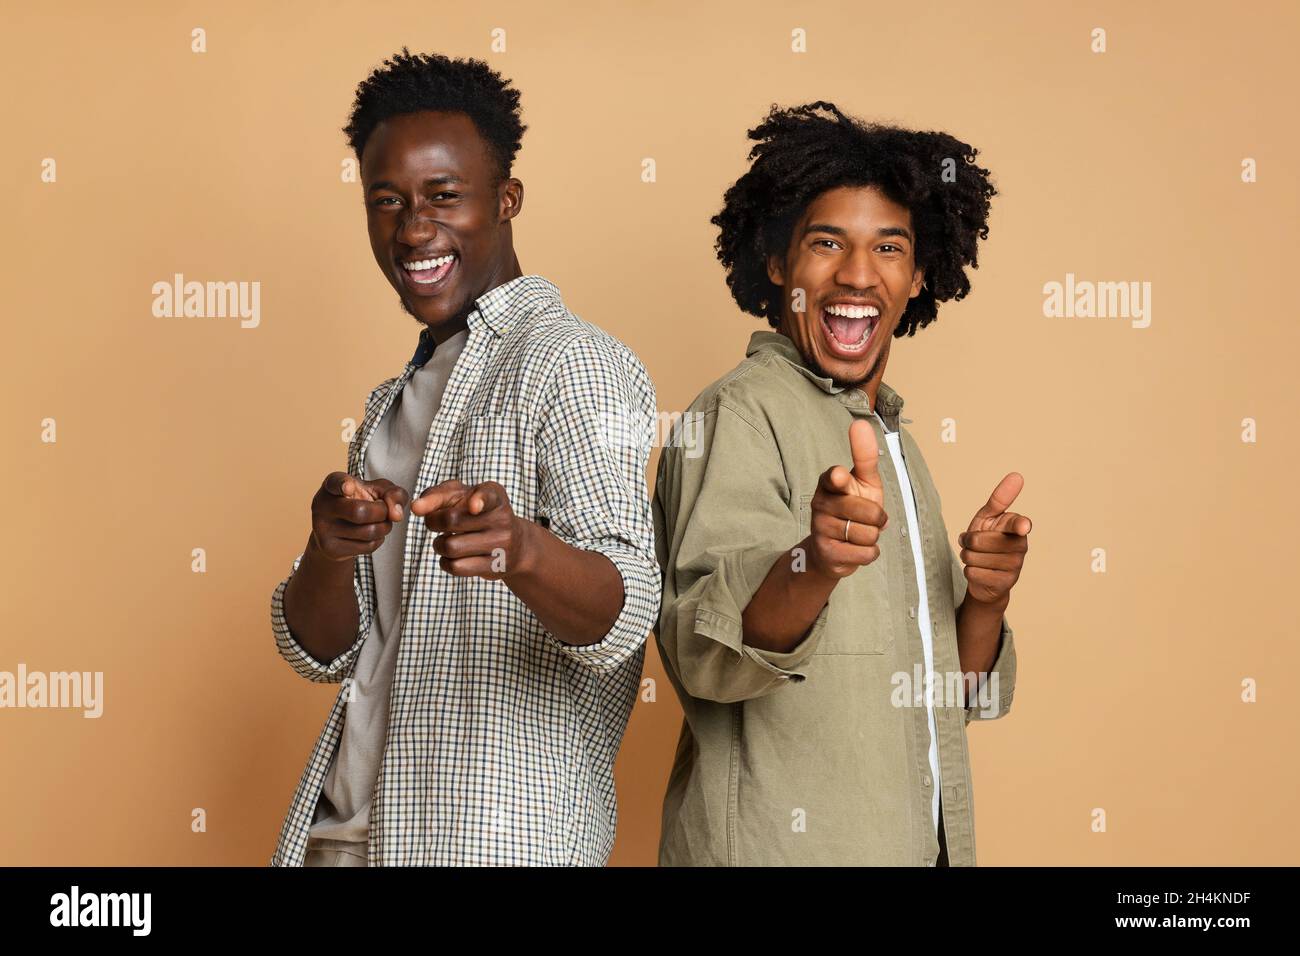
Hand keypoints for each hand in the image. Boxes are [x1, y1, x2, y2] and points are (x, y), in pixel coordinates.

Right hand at [308, 472, 409, 561]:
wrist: (338, 530)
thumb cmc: (361, 501)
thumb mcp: (378, 490)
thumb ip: (394, 493)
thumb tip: (397, 515)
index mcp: (332, 484)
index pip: (335, 482)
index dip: (343, 484)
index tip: (349, 487)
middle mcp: (322, 505)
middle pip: (360, 512)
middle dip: (382, 512)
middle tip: (384, 511)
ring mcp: (323, 528)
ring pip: (368, 532)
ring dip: (385, 528)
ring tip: (380, 522)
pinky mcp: (330, 548)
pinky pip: (367, 547)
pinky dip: (378, 540)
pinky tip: (371, 534)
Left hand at [410, 480, 528, 578]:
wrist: (514, 544)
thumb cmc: (477, 514)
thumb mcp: (462, 496)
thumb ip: (436, 495)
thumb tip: (416, 508)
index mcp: (494, 496)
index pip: (487, 496)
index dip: (479, 500)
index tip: (473, 506)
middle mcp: (502, 518)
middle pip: (451, 520)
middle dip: (433, 522)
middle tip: (436, 523)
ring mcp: (501, 544)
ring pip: (451, 547)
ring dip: (438, 544)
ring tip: (445, 541)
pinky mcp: (495, 566)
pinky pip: (456, 567)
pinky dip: (445, 562)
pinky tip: (452, 557)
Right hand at [807, 419, 890, 578]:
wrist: (831, 550)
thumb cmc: (852, 509)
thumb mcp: (863, 481)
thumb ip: (865, 455)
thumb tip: (860, 423)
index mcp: (829, 481)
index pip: (836, 478)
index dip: (840, 479)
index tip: (841, 476)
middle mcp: (820, 503)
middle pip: (870, 512)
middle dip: (878, 519)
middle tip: (867, 519)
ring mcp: (821, 528)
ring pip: (869, 535)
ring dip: (872, 537)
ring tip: (858, 534)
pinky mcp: (826, 551)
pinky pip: (865, 553)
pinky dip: (868, 553)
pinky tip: (853, 549)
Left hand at [957, 473, 1030, 606]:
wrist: (986, 576)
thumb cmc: (986, 541)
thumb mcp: (988, 518)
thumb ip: (999, 500)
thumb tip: (1017, 476)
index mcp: (1016, 527)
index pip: (1016, 524)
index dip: (1018, 525)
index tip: (1022, 526)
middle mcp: (1020, 546)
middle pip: (980, 541)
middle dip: (969, 542)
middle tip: (974, 544)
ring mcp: (1015, 566)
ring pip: (974, 557)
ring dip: (968, 557)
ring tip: (978, 558)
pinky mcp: (1006, 583)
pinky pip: (973, 572)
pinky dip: (970, 571)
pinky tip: (981, 572)